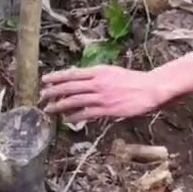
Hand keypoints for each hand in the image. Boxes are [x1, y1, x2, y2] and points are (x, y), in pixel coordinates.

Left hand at [39, 65, 164, 122]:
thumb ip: (96, 76)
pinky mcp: (107, 109)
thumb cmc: (132, 80)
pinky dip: (74, 117)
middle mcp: (98, 83)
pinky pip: (86, 113)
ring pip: (75, 100)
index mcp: (98, 71)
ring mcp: (102, 97)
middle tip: (42, 95)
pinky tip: (66, 120)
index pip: (72, 74)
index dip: (57, 77)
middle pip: (70, 87)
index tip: (45, 79)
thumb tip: (79, 78)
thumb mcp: (112, 72)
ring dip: (59, 105)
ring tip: (48, 109)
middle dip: (53, 91)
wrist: (150, 88)